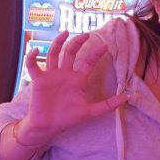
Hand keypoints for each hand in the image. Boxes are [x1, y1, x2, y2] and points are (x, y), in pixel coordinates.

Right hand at [15, 31, 128, 145]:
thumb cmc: (68, 119)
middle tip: (86, 34)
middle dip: (78, 43)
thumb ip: (108, 105)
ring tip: (65, 32)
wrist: (48, 127)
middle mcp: (65, 74)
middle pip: (71, 53)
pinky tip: (36, 50)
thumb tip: (127, 97)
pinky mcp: (38, 80)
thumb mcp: (90, 112)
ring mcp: (51, 75)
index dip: (96, 54)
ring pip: (53, 54)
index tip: (105, 46)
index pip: (88, 62)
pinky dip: (33, 57)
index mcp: (77, 80)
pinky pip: (33, 65)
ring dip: (58, 43)